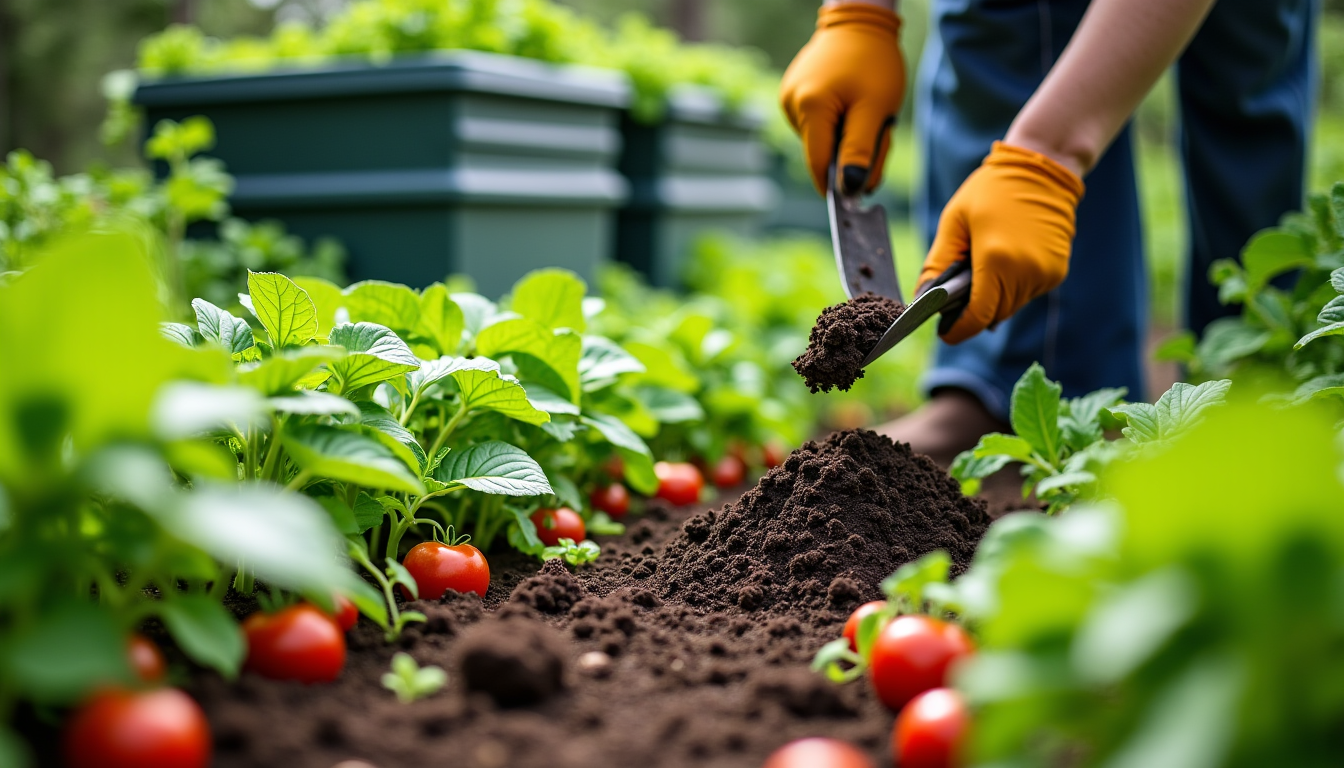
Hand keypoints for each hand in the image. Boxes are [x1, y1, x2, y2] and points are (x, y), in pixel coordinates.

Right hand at [779, 3, 904, 194]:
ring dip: (845, 138)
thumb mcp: (876, 110)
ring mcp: (789, 99)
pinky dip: (837, 124)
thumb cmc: (874, 63)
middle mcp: (792, 106)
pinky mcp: (792, 94)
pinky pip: (817, 124)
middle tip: (879, 138)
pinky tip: (850, 105)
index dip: (836, 185)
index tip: (857, 197)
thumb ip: (861, 152)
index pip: (818, 164)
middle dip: (850, 156)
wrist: (860, 22)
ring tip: (865, 113)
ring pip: (820, 140)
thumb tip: (849, 190)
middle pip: (821, 154)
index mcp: (810, 108)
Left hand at [920, 142, 1084, 344]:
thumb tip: (923, 296)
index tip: (945, 332)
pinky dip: (1013, 286)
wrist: (1041, 169)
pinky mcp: (1057, 272)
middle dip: (973, 312)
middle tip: (958, 295)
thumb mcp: (954, 221)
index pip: (978, 316)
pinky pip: (1027, 293)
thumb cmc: (991, 191)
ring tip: (984, 267)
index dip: (959, 330)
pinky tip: (1007, 260)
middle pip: (993, 315)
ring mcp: (1045, 273)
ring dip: (994, 298)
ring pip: (1011, 306)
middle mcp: (1025, 272)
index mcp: (996, 260)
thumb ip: (937, 263)